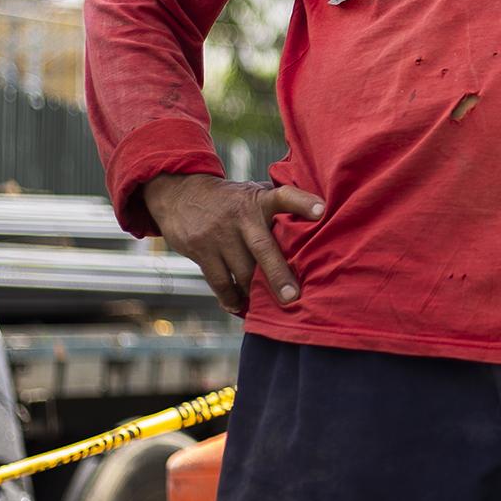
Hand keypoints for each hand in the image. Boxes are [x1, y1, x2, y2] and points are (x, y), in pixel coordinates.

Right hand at [141, 173, 322, 315]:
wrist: (179, 195)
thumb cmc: (231, 199)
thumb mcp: (254, 192)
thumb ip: (278, 205)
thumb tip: (319, 218)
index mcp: (259, 200)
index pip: (284, 196)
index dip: (303, 203)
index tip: (321, 211)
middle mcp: (241, 216)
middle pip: (263, 248)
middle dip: (278, 275)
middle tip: (292, 297)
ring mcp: (218, 234)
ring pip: (241, 271)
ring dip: (254, 293)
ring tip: (267, 307)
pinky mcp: (200, 250)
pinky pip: (219, 282)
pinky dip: (230, 298)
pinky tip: (239, 306)